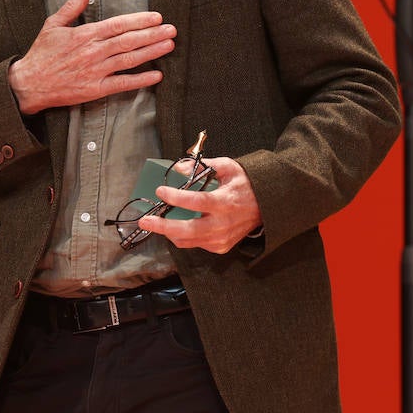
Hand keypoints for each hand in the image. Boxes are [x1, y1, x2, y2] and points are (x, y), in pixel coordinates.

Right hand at [7, 0, 175, 114]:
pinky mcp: (94, 89)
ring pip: (129, 60)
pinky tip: (156, 75)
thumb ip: (71, 7)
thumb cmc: (41, 54)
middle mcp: (93, 52)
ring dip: (151, 52)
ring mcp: (95, 71)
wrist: (28, 83)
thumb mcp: (52, 25)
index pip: (118, 25)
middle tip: (171, 29)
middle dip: (152, 34)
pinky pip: (122, 84)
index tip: (156, 17)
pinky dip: (140, 80)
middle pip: (128, 41)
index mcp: (84, 35)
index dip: (139, 20)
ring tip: (169, 45)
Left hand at [136, 156, 261, 253]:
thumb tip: (180, 168)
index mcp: (225, 202)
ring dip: (168, 232)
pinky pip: (196, 244)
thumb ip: (203, 166)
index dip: (176, 198)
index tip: (160, 191)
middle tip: (145, 220)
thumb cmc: (245, 184)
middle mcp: (223, 224)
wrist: (267, 206)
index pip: (197, 202)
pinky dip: (182, 236)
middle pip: (187, 230)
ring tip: (153, 223)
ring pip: (188, 241)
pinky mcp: (221, 246)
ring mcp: (222, 238)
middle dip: (163, 226)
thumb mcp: (228, 167)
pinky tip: (174, 226)